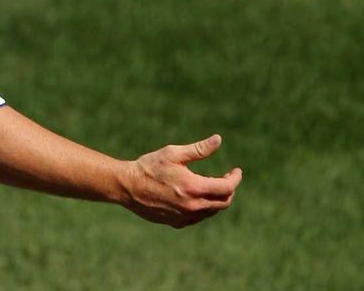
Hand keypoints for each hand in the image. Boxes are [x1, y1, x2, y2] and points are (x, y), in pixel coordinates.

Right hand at [121, 134, 241, 227]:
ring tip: (209, 184)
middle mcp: (192, 206)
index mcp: (194, 188)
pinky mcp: (177, 223)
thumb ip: (199, 149)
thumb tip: (218, 140)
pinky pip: (199, 217)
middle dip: (229, 190)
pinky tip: (196, 197)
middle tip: (226, 177)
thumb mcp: (173, 154)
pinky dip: (204, 207)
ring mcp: (185, 217)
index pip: (227, 188)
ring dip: (216, 199)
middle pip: (224, 202)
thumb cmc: (149, 167)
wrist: (127, 186)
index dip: (235, 179)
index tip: (236, 171)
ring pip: (212, 211)